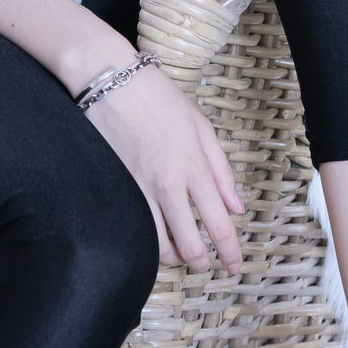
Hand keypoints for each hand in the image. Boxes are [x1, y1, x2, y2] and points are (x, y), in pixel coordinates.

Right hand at [85, 62, 244, 274]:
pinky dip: (146, 243)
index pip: (219, 224)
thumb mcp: (202, 126)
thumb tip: (236, 206)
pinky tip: (153, 241)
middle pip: (190, 244)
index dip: (230, 253)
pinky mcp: (117, 187)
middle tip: (206, 267)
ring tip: (179, 255)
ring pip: (158, 245)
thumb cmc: (158, 98)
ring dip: (173, 258)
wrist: (111, 80)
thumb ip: (221, 170)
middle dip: (201, 264)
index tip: (235, 266)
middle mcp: (169, 184)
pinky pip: (134, 228)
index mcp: (195, 167)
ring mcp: (140, 188)